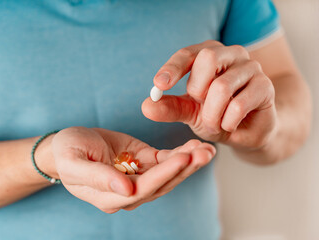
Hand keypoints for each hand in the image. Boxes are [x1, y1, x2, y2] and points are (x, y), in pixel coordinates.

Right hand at [51, 127, 214, 212]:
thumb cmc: (67, 153)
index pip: (142, 189)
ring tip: (208, 149)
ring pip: (169, 174)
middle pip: (162, 184)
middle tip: (205, 152)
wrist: (70, 145)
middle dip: (185, 169)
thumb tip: (126, 191)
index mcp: (110, 196)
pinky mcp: (144, 162)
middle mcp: (129, 192)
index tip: (182, 159)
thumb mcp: (74, 163)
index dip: (163, 175)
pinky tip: (196, 145)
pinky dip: (182, 154)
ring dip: (189, 162)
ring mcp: (138, 177)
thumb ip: (97, 178)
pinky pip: (166, 160)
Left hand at [142, 40, 277, 149]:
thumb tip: (146, 105)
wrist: (247, 131)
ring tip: (214, 124)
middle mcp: (232, 54)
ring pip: (221, 86)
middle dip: (197, 90)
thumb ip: (170, 107)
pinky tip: (229, 125)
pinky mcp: (265, 86)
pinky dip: (227, 121)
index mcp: (210, 54)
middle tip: (200, 106)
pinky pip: (238, 105)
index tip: (159, 85)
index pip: (188, 53)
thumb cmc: (217, 115)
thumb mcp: (190, 112)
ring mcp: (251, 68)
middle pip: (208, 58)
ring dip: (212, 114)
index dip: (172, 68)